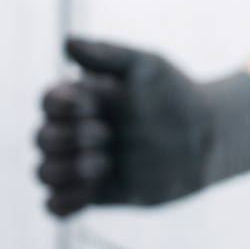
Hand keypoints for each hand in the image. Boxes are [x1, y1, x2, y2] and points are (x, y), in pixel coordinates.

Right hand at [36, 38, 249, 216]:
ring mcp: (85, 164)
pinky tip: (90, 190)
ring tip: (103, 163)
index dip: (62, 106)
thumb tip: (66, 42)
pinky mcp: (96, 195)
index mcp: (83, 99)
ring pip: (44, 173)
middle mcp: (78, 131)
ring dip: (67, 169)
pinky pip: (56, 207)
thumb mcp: (146, 67)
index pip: (48, 102)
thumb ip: (106, 54)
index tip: (94, 105)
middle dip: (69, 138)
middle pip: (42, 138)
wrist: (207, 138)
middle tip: (108, 134)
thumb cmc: (176, 95)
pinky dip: (60, 203)